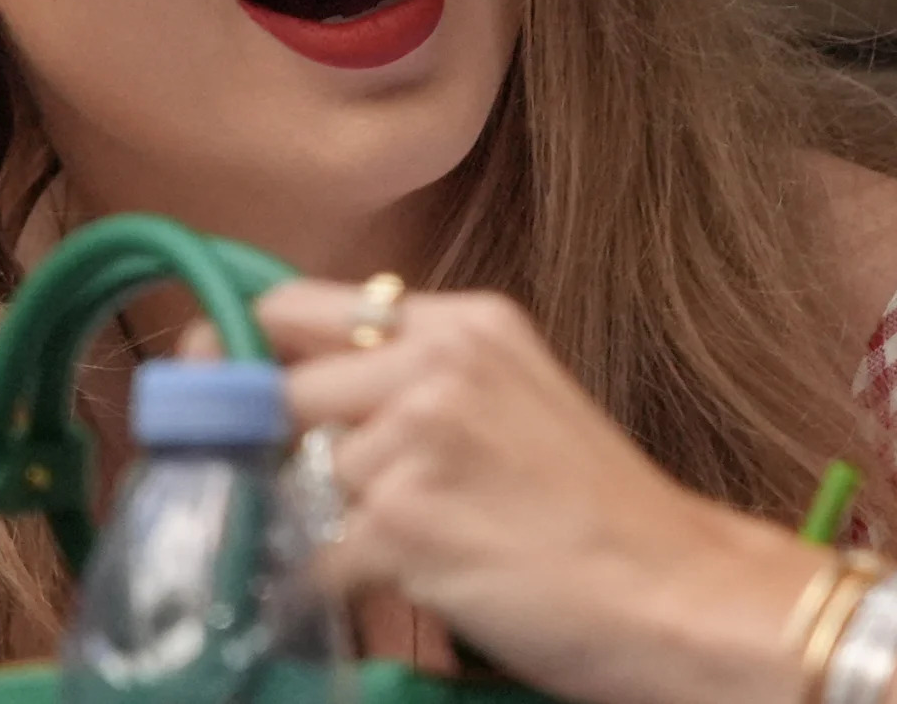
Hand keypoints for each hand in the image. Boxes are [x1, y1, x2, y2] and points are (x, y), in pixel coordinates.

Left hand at [249, 282, 818, 703]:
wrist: (677, 592)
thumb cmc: (601, 513)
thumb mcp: (516, 399)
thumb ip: (416, 379)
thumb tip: (289, 390)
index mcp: (467, 322)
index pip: (296, 304)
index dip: (244, 348)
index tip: (218, 384)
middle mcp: (438, 363)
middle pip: (283, 393)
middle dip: (287, 453)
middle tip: (340, 501)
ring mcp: (417, 440)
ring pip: (301, 481)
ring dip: (334, 525)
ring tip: (423, 548)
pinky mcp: (402, 524)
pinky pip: (314, 558)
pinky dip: (337, 586)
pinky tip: (409, 586)